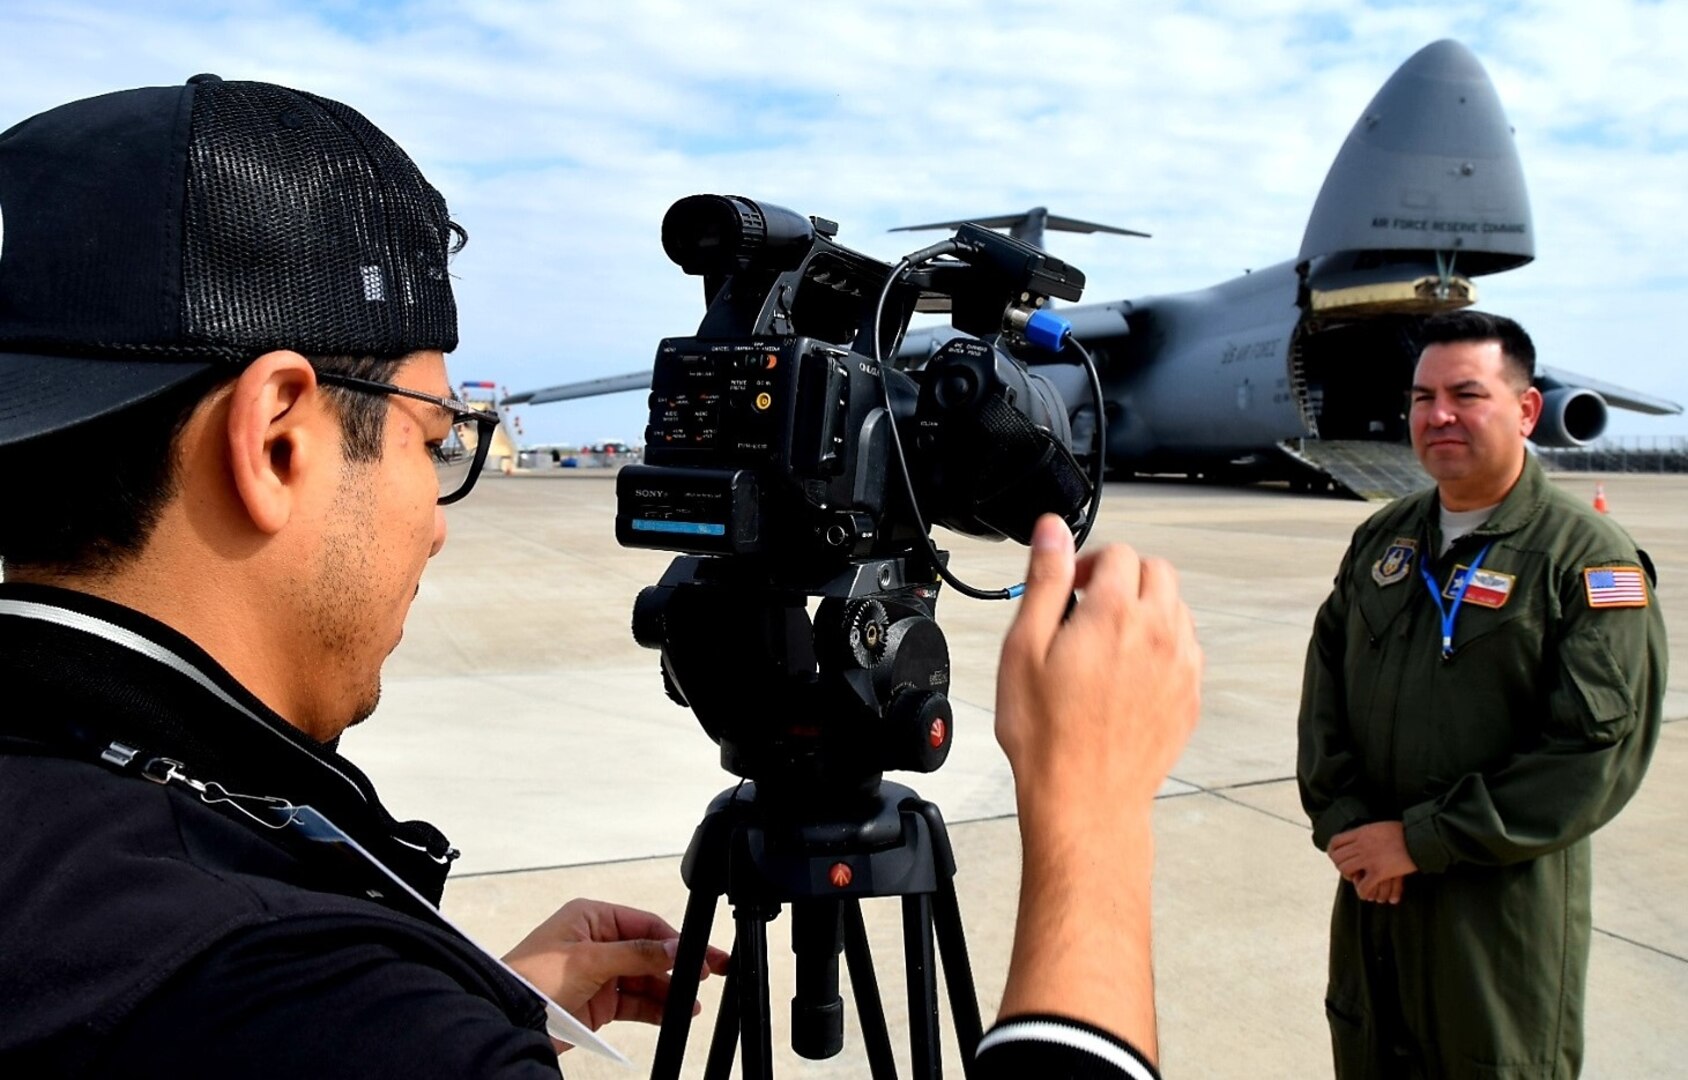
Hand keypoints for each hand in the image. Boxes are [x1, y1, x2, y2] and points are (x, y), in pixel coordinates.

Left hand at [502, 899, 728, 1036]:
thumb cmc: (530, 978)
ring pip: (645, 979)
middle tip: (709, 973)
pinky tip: (673, 1012)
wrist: (505, 1017)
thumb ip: (636, 954)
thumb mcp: (588, 960)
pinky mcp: (598, 1001)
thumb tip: (674, 947)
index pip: (645, 925)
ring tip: (691, 1002)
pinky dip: (655, 1007)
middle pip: (649, 952)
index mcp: (591, 917)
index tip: (699, 955)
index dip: (675, 941)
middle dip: (678, 966)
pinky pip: (635, 1002)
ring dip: (669, 990)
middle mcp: (597, 942)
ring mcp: (599, 973)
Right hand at [992, 515, 1200, 1063]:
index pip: (1119, 553)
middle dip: (1122, 577)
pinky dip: (1161, 645)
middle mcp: (1159, 631)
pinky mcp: (1191, 696)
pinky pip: (1186, 649)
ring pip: (1176, 608)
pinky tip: (1127, 674)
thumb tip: (1052, 530)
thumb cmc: (1047, 735)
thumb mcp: (1024, 648)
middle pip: (1156, 571)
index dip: (1088, 562)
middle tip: (1086, 608)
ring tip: (1105, 643)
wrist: (1086, 800)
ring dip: (1145, 608)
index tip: (1067, 589)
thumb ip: (1045, 581)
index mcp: (1115, 612)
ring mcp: (1181, 665)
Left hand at [1329, 822, 1416, 899]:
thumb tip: (1358, 837)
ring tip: (1358, 879)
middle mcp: (1362, 844)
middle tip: (1350, 871)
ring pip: (1345, 870)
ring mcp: (1369, 858)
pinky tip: (1367, 892)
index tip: (1339, 858)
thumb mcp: (1379, 827)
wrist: (1420, 839)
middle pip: (1337, 857)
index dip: (1333, 852)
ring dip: (1349, 877)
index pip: (1335, 842)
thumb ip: (1366, 833)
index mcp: (1361, 832)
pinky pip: (1362, 886)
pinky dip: (1362, 891)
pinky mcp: (1380, 871)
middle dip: (1340, 866)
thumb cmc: (1404, 833)